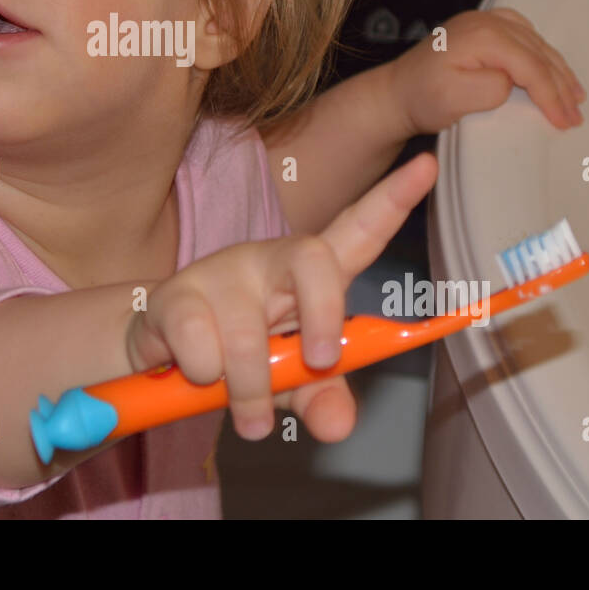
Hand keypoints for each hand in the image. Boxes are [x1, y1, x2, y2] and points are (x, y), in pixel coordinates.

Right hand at [124, 152, 437, 443]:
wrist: (161, 360)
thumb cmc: (240, 358)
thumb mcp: (291, 384)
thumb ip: (321, 398)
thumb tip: (338, 423)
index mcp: (308, 275)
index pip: (357, 230)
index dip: (392, 199)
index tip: (427, 166)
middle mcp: (268, 259)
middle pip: (314, 259)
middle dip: (324, 314)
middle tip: (319, 363)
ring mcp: (221, 272)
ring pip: (249, 337)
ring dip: (248, 389)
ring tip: (247, 414)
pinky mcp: (175, 295)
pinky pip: (200, 346)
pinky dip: (203, 378)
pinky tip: (191, 373)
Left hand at [389, 8, 586, 135]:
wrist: (396, 93)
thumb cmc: (420, 98)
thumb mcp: (451, 100)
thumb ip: (489, 88)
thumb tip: (513, 82)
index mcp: (482, 36)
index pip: (531, 65)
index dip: (552, 95)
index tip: (565, 121)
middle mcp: (486, 21)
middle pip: (538, 54)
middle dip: (561, 86)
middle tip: (576, 116)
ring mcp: (485, 22)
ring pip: (536, 44)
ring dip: (557, 70)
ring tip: (575, 96)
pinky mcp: (483, 29)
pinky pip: (525, 38)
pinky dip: (543, 56)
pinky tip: (553, 69)